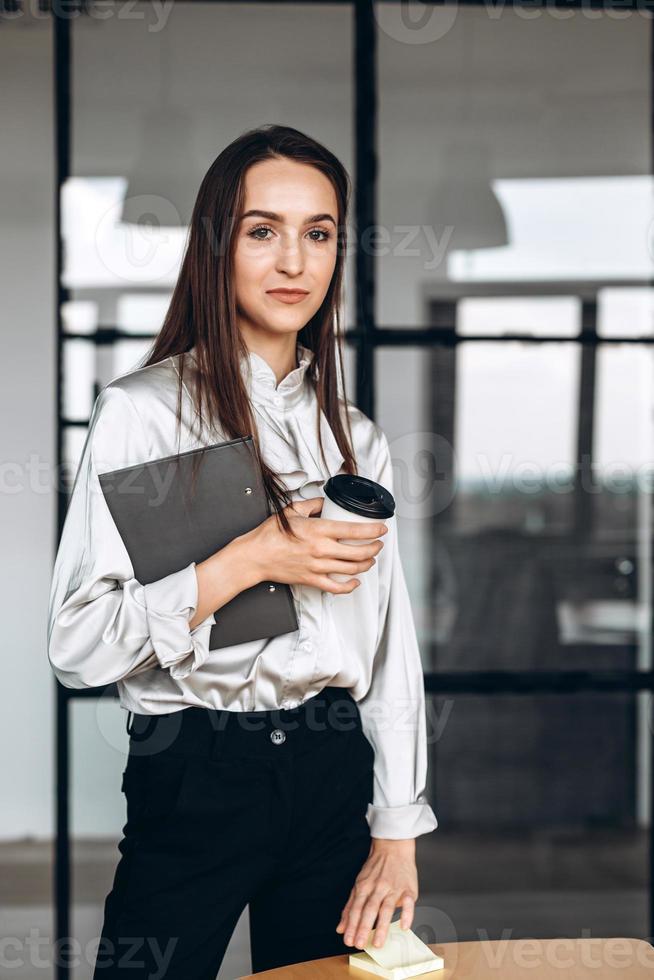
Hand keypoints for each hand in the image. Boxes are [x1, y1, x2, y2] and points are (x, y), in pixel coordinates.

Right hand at [240, 496, 387, 594]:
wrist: (255, 556)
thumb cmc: (270, 535)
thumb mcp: (292, 511)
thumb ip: (312, 504)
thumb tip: (326, 502)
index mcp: (319, 530)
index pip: (355, 531)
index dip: (373, 530)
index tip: (382, 528)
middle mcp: (322, 550)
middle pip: (359, 552)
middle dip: (375, 548)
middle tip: (378, 543)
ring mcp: (318, 567)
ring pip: (352, 569)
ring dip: (366, 564)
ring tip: (370, 558)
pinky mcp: (312, 580)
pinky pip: (337, 588)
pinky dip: (350, 586)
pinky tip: (355, 581)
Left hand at [335, 839, 417, 949]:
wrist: (393, 847)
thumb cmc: (376, 867)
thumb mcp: (359, 884)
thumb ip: (350, 907)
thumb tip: (341, 928)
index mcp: (364, 887)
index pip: (356, 909)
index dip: (351, 925)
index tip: (348, 940)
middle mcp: (378, 888)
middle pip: (369, 910)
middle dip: (363, 927)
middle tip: (359, 944)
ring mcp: (393, 888)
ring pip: (386, 909)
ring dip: (382, 926)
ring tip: (377, 943)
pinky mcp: (408, 889)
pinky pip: (408, 903)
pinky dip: (407, 915)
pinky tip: (404, 927)